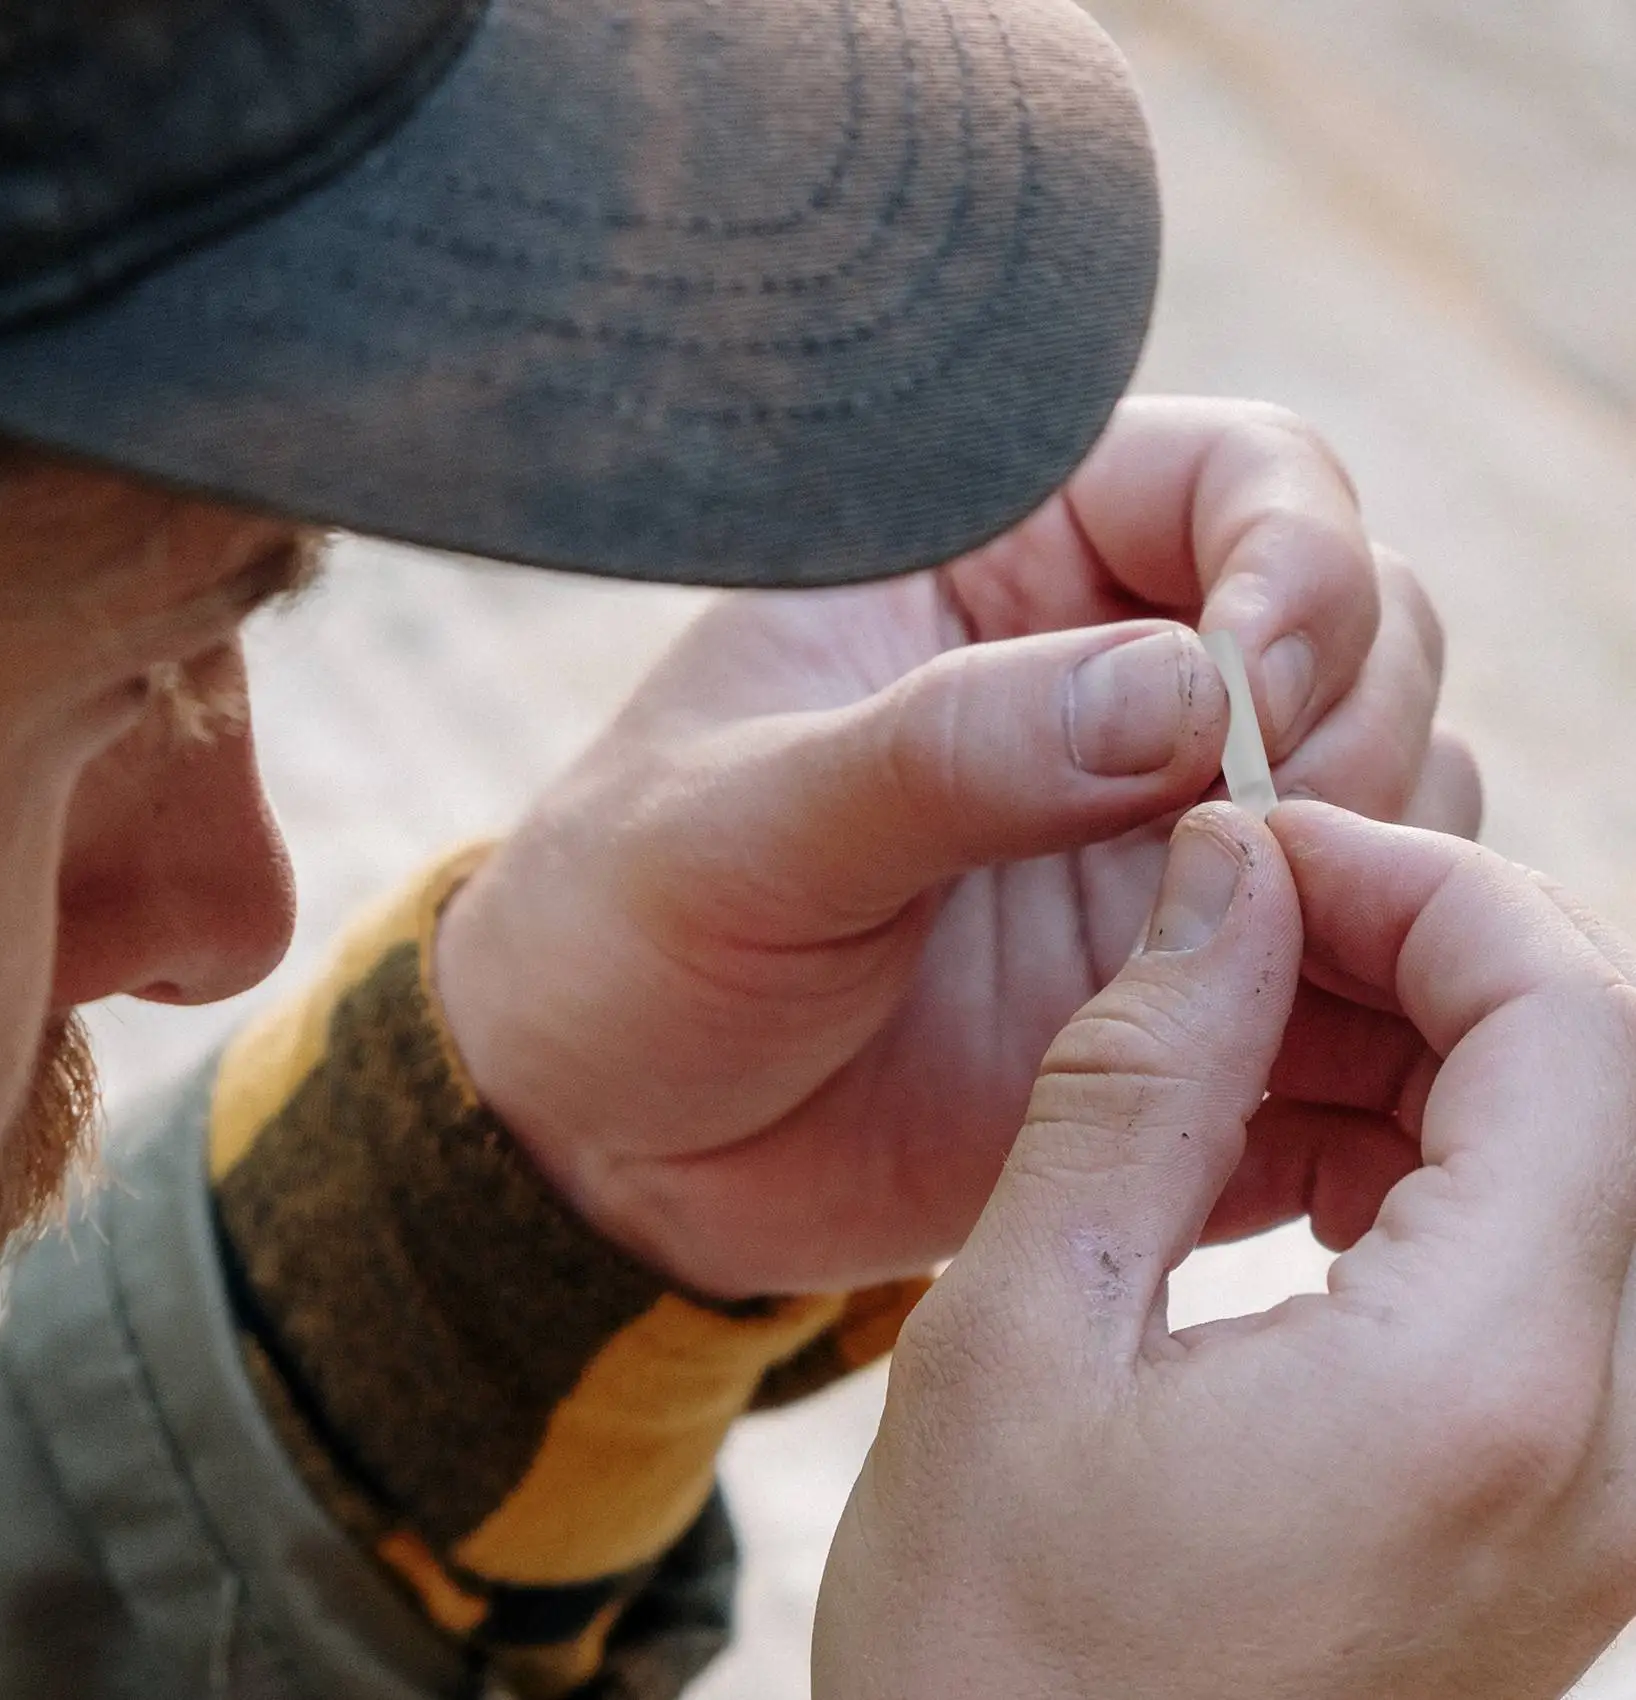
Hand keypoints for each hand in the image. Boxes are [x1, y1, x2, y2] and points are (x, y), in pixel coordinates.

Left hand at [436, 397, 1478, 1295]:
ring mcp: (1161, 839)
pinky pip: (1347, 956)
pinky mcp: (1180, 982)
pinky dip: (1367, 986)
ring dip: (1375, 852)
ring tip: (1249, 948)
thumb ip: (950, 750)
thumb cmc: (632, 935)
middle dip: (1349, 717)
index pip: (1241, 480)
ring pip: (1390, 784)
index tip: (1254, 688)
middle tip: (1254, 837)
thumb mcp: (746, 826)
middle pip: (1363, 625)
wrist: (616, 1137)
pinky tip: (1278, 1046)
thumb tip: (1192, 692)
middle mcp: (1112, 684)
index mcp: (998, 572)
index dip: (1293, 561)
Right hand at [815, 800, 1635, 1699]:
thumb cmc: (996, 1657)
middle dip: (1423, 948)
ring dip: (1422, 1047)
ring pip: (1586, 1155)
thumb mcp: (1022, 1328)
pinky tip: (1278, 1154)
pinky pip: (1550, 1259)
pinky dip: (1428, 1157)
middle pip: (1604, 1074)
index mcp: (1488, 1387)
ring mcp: (1602, 1491)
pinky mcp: (1553, 1510)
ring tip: (1235, 1034)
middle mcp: (1610, 1447)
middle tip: (1235, 925)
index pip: (1576, 1016)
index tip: (1255, 851)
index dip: (1417, 882)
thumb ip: (1141, 1072)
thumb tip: (1222, 871)